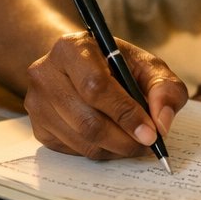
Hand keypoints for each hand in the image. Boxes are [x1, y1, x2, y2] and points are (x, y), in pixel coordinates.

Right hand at [23, 32, 188, 159]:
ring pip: (81, 140)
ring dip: (114, 149)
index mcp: (71, 48)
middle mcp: (45, 73)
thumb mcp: (146, 64)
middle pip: (87, 121)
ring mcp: (37, 102)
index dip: (125, 114)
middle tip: (147, 143)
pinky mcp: (38, 126)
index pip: (95, 87)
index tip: (151, 133)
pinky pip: (72, 150)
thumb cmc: (115, 64)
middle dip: (124, 139)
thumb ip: (164, 87)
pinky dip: (99, 151)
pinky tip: (111, 139)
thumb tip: (162, 122)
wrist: (78, 65)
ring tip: (133, 141)